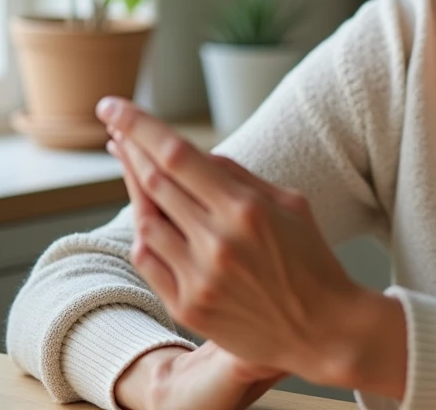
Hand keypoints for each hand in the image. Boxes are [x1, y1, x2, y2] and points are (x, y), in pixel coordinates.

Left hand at [99, 97, 406, 398]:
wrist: (323, 330)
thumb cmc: (312, 259)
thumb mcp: (290, 203)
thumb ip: (239, 176)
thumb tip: (194, 153)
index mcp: (245, 209)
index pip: (177, 155)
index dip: (138, 126)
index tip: (112, 106)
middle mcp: (217, 242)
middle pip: (153, 183)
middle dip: (129, 149)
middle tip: (114, 128)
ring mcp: (198, 277)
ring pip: (145, 221)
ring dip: (134, 189)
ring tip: (131, 165)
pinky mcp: (188, 307)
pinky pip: (148, 261)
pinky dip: (145, 234)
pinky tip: (148, 217)